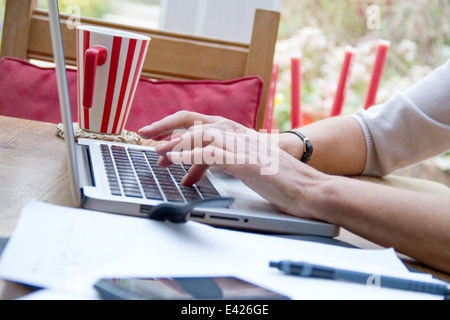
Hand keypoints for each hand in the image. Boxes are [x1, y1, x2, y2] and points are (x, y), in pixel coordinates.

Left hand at [139, 111, 326, 218]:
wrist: (308, 188)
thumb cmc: (279, 179)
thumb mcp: (246, 167)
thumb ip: (222, 163)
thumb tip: (195, 171)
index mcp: (238, 133)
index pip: (201, 123)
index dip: (177, 128)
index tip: (158, 138)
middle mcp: (238, 134)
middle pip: (195, 121)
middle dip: (168, 128)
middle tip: (147, 139)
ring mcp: (242, 145)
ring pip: (201, 134)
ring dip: (175, 143)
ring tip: (157, 153)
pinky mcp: (245, 161)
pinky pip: (210, 153)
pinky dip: (189, 156)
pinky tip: (175, 162)